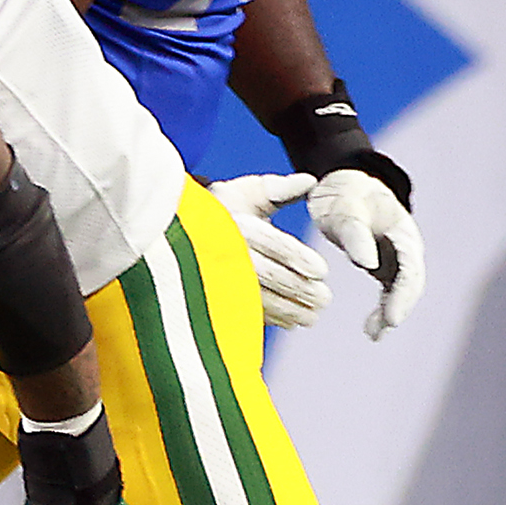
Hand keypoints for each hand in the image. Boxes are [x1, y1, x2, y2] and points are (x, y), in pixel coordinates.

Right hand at [209, 173, 332, 329]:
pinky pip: (245, 309)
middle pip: (269, 274)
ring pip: (258, 297)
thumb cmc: (222, 208)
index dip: (298, 258)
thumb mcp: (248, 191)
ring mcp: (219, 275)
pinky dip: (270, 318)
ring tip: (312, 316)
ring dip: (288, 309)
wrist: (181, 228)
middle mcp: (227, 250)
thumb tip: (309, 182)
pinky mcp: (217, 293)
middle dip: (299, 289)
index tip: (321, 271)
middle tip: (324, 299)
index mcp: (237, 223)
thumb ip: (279, 189)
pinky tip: (291, 322)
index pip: (272, 242)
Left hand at [307, 167, 423, 340]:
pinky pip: (389, 293)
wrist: (342, 186)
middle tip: (382, 329)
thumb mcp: (345, 208)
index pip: (410, 268)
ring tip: (372, 334)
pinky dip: (382, 311)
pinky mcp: (385, 266)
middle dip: (398, 308)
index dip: (403, 295)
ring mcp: (397, 258)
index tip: (393, 318)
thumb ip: (355, 233)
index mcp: (402, 231)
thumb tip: (368, 263)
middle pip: (411, 283)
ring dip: (390, 314)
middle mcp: (406, 247)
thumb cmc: (344, 194)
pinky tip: (371, 330)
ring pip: (401, 291)